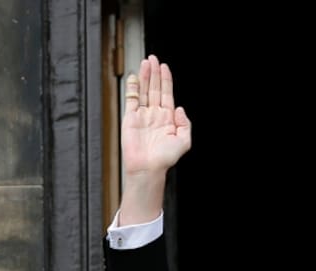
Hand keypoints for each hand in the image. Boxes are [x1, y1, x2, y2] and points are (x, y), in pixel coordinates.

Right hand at [121, 55, 191, 182]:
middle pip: (154, 89)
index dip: (166, 80)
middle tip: (153, 58)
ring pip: (143, 91)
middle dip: (154, 73)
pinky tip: (133, 77)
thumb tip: (179, 108)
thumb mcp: (184, 141)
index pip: (166, 94)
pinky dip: (132, 88)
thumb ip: (185, 124)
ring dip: (144, 76)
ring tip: (145, 62)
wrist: (148, 167)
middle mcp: (155, 115)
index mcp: (168, 119)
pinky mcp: (130, 118)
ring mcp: (142, 115)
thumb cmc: (165, 158)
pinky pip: (131, 99)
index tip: (165, 67)